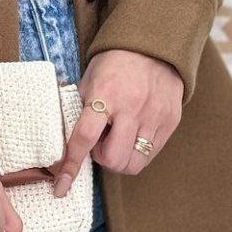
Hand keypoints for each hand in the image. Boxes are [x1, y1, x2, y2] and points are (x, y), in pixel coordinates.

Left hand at [53, 49, 182, 195]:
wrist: (153, 45)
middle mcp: (131, 108)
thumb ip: (81, 110)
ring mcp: (154, 116)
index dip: (71, 166)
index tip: (61, 186)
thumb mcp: (89, 80)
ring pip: (134, 163)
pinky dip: (137, 152)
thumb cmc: (114, 63)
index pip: (84, 138)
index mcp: (105, 95)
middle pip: (113, 159)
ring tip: (118, 138)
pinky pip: (151, 154)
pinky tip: (133, 134)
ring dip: (120, 159)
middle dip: (102, 158)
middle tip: (100, 141)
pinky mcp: (170, 121)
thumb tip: (67, 143)